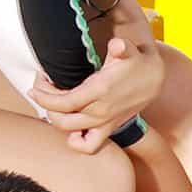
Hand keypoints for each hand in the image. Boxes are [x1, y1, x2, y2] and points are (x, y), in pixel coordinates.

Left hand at [29, 37, 165, 153]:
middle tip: (41, 88)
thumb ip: (122, 48)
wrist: (154, 78)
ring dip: (55, 118)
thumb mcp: (130, 51)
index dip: (45, 95)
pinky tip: (71, 127)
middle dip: (45, 103)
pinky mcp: (109, 129)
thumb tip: (119, 45)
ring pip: (69, 131)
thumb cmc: (136, 62)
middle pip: (61, 118)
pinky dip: (76, 141)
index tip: (37, 82)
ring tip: (52, 102)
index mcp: (101, 91)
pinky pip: (89, 146)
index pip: (64, 102)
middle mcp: (101, 111)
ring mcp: (105, 123)